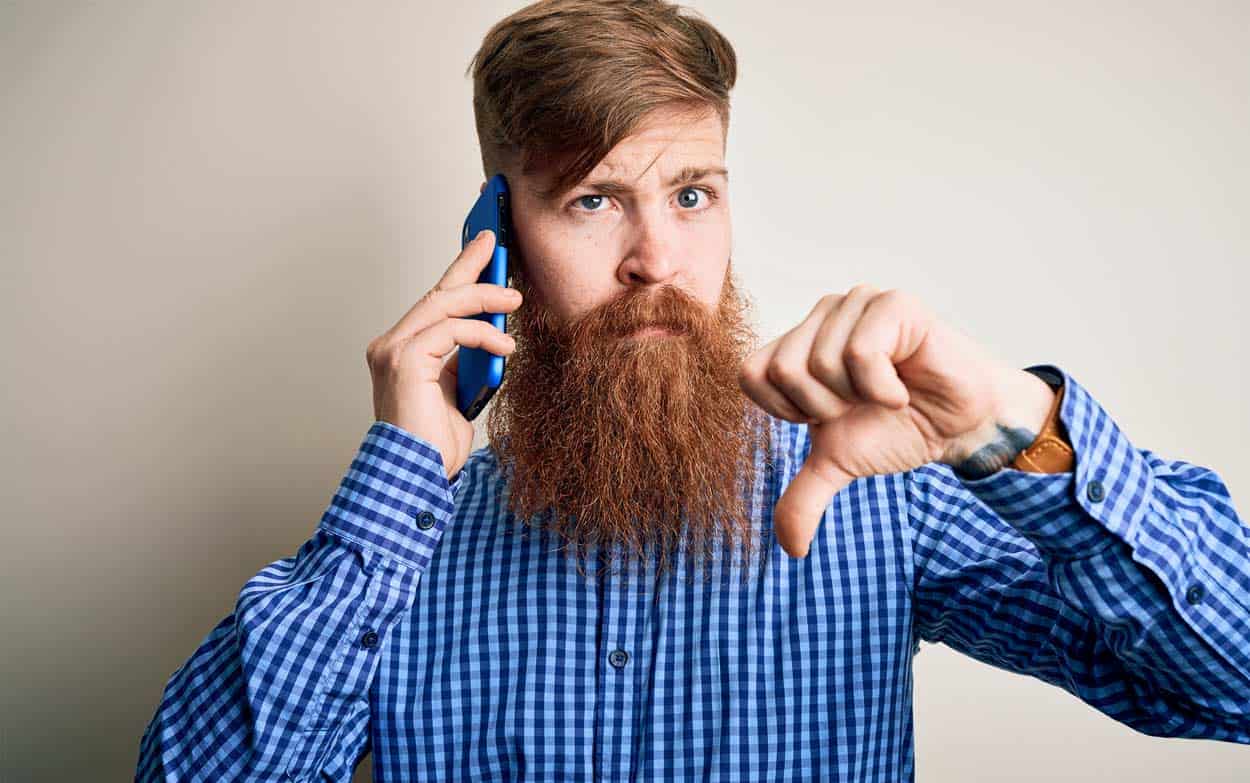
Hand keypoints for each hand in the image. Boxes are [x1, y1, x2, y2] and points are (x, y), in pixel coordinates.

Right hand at [365, 229, 520, 479]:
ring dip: (483, 298)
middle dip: (469, 265)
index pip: (434, 302)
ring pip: (442, 305)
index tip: (483, 248)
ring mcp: (393, 351)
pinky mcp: (403, 360)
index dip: (459, 272)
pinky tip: (505, 346)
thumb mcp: (457, 391)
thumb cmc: (435, 444)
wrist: (418, 477)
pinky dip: (481, 334)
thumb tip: (490, 333)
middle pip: (436, 293)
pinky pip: (450, 331)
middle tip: (496, 244)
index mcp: (402, 350)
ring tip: (514, 300)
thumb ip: (463, 360)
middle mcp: (391, 345)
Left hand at [737, 285, 1013, 557]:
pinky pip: (860, 351)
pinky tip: (902, 386)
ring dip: (858, 397)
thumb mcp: (841, 463)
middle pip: (782, 370)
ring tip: (885, 393)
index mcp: (797, 343)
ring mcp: (856, 303)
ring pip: (820, 362)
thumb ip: (804, 497)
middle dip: (825, 407)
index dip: (788, 410)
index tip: (830, 415)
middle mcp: (821, 315)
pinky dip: (882, 386)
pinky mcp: (892, 303)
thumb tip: (792, 548)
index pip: (752, 374)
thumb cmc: (899, 429)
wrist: (962, 425)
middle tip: (861, 405)